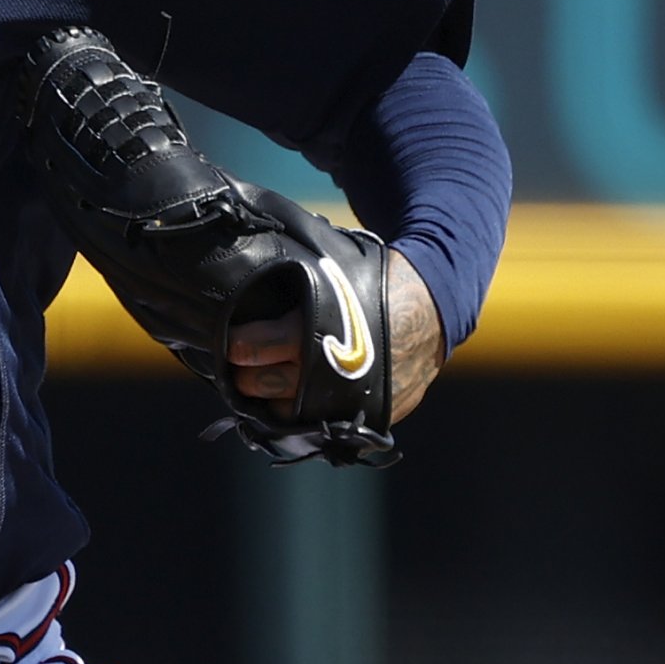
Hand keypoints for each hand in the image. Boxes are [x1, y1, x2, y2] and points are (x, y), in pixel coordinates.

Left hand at [224, 248, 446, 426]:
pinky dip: (306, 416)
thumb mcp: (335, 264)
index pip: (267, 345)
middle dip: (249, 377)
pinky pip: (326, 426)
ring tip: (261, 386)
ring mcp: (355, 398)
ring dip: (272, 403)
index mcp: (326, 325)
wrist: (432, 308)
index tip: (232, 342)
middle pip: (274, 384)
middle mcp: (337, 368)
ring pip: (294, 415)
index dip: (244, 344)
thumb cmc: (376, 279)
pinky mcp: (370, 416)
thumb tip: (249, 237)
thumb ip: (295, 267)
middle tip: (238, 367)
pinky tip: (291, 402)